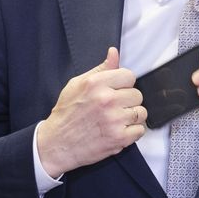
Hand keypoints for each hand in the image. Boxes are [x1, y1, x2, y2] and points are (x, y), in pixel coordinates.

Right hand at [37, 47, 143, 177]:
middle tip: (114, 108)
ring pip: (141, 112)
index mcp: (96, 83)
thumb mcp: (77, 85)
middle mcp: (106, 100)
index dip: (124, 84)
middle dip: (128, 101)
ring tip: (116, 120)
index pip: (129, 76)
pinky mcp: (119, 138)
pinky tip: (118, 130)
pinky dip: (132, 132)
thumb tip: (114, 53)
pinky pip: (140, 130)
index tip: (116, 91)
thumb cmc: (66, 114)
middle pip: (137, 94)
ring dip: (132, 117)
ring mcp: (114, 120)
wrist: (56, 144)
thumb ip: (100, 69)